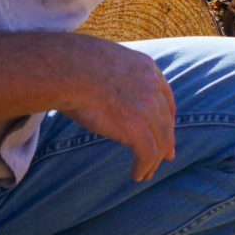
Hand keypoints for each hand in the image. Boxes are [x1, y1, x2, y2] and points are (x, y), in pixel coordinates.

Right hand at [59, 38, 176, 180]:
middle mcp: (151, 86)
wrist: (66, 70)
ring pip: (160, 140)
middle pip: (165, 120)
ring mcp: (147, 107)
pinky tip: (136, 174)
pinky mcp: (136, 127)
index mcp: (146, 67)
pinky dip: (144, 167)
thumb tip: (98, 80)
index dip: (167, 115)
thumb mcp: (101, 59)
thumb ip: (111, 71)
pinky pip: (148, 154)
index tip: (167, 129)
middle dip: (167, 140)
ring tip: (145, 173)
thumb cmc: (70, 63)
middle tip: (166, 156)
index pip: (165, 96)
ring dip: (154, 160)